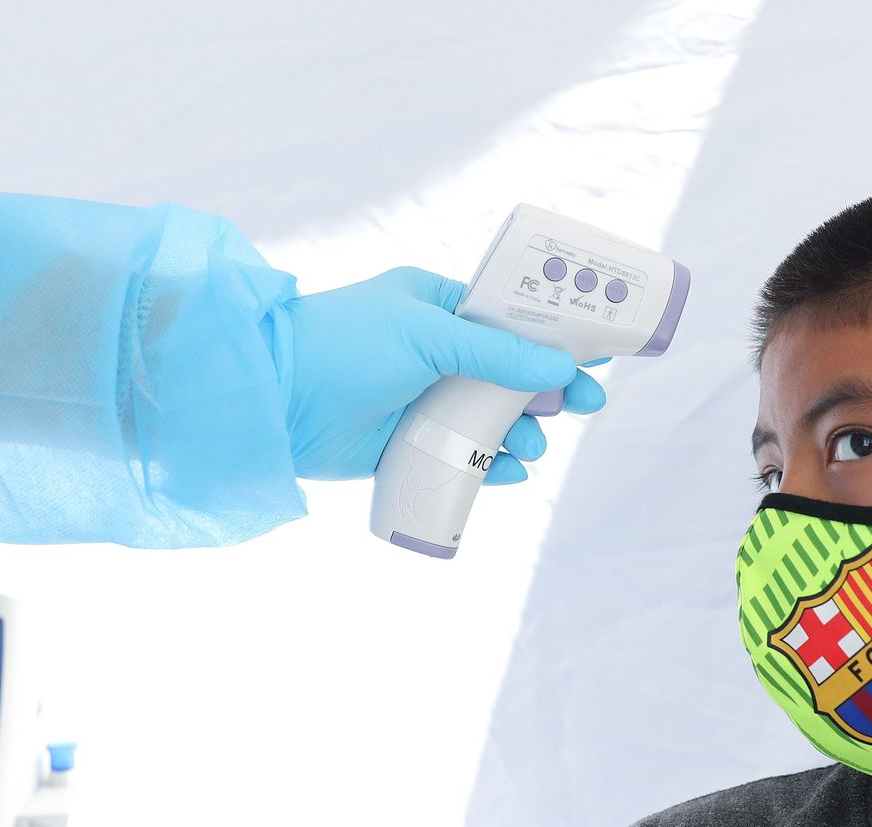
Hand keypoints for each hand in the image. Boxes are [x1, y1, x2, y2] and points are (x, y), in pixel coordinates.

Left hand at [279, 267, 607, 481]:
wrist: (274, 398)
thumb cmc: (343, 344)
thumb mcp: (426, 336)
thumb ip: (495, 354)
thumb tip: (558, 369)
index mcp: (439, 307)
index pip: (513, 319)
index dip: (557, 337)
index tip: (597, 355)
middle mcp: (436, 352)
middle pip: (512, 374)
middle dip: (550, 391)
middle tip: (585, 405)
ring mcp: (423, 400)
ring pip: (492, 420)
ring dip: (522, 433)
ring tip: (532, 447)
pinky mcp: (407, 444)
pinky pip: (463, 458)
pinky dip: (491, 468)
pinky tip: (510, 474)